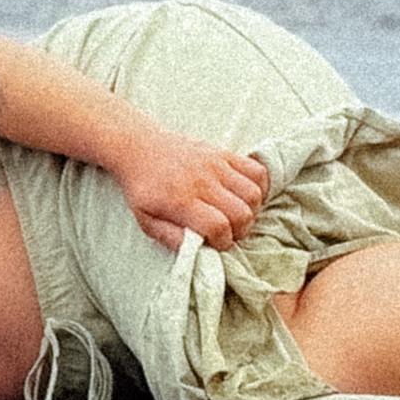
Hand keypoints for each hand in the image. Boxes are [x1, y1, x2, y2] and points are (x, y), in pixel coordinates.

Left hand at [113, 131, 269, 251]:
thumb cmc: (143, 188)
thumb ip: (170, 238)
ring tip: (237, 214)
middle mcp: (202, 181)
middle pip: (241, 213)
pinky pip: (257, 170)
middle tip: (229, 232)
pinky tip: (245, 196)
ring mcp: (216, 164)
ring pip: (253, 193)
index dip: (223, 242)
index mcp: (181, 200)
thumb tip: (197, 251)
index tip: (216, 243)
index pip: (218, 226)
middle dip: (240, 230)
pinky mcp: (224, 153)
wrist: (139, 148)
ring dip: (251, 210)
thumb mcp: (145, 220)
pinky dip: (259, 187)